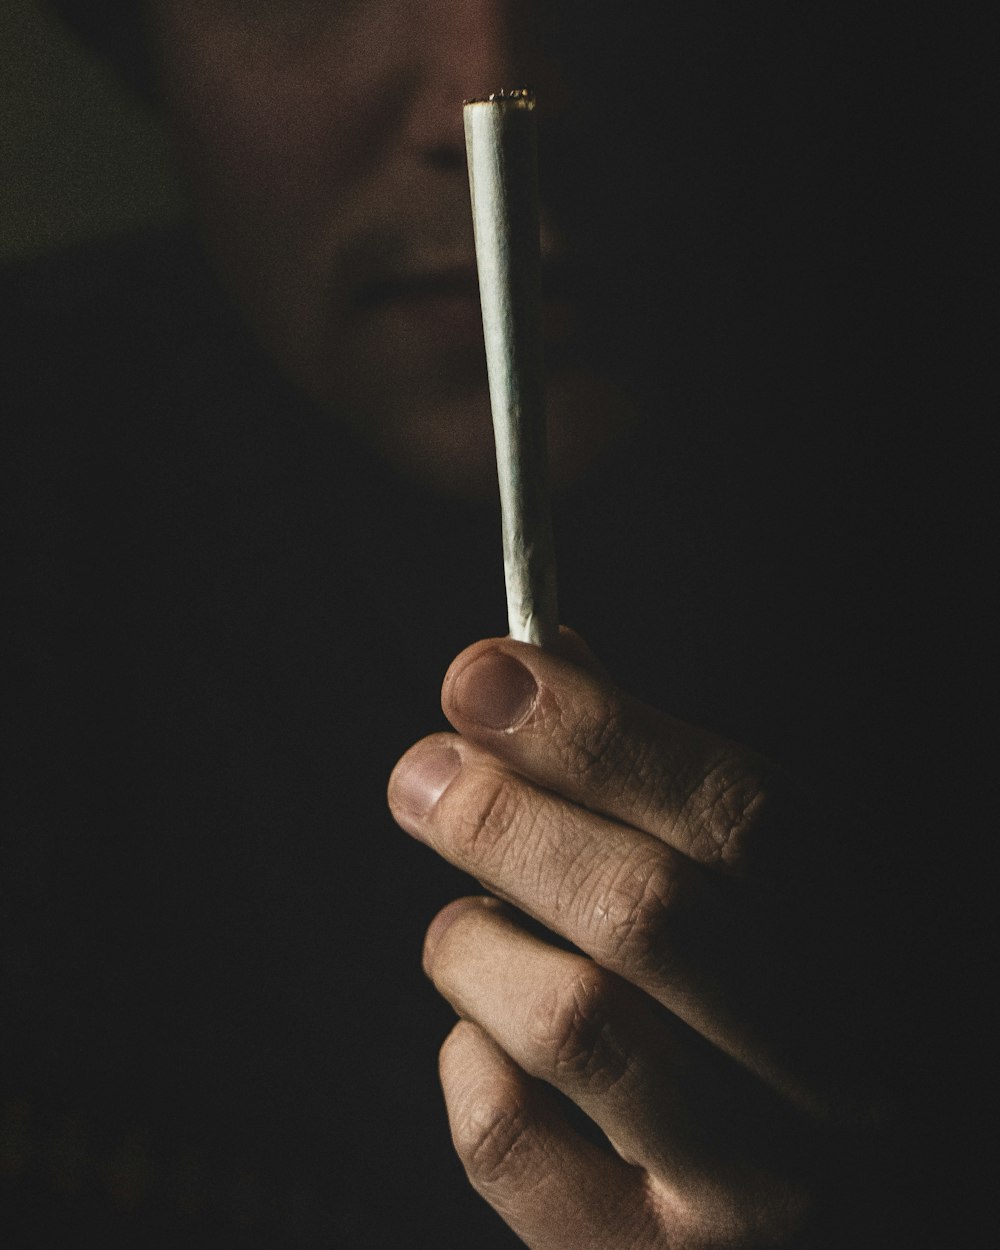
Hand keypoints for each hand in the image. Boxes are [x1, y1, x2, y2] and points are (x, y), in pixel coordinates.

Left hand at [388, 631, 900, 1247]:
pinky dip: (468, 1055)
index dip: (598, 730)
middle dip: (504, 817)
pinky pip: (508, 1135)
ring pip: (570, 1020)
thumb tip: (530, 671)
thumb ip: (651, 783)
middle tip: (425, 776)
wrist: (814, 1209)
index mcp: (866, 945)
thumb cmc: (766, 1012)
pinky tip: (491, 1035)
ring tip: (470, 927)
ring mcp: (749, 1187)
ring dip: (476, 942)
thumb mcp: (754, 895)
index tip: (489, 675)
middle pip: (643, 909)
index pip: (739, 815)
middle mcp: (834, 1074)